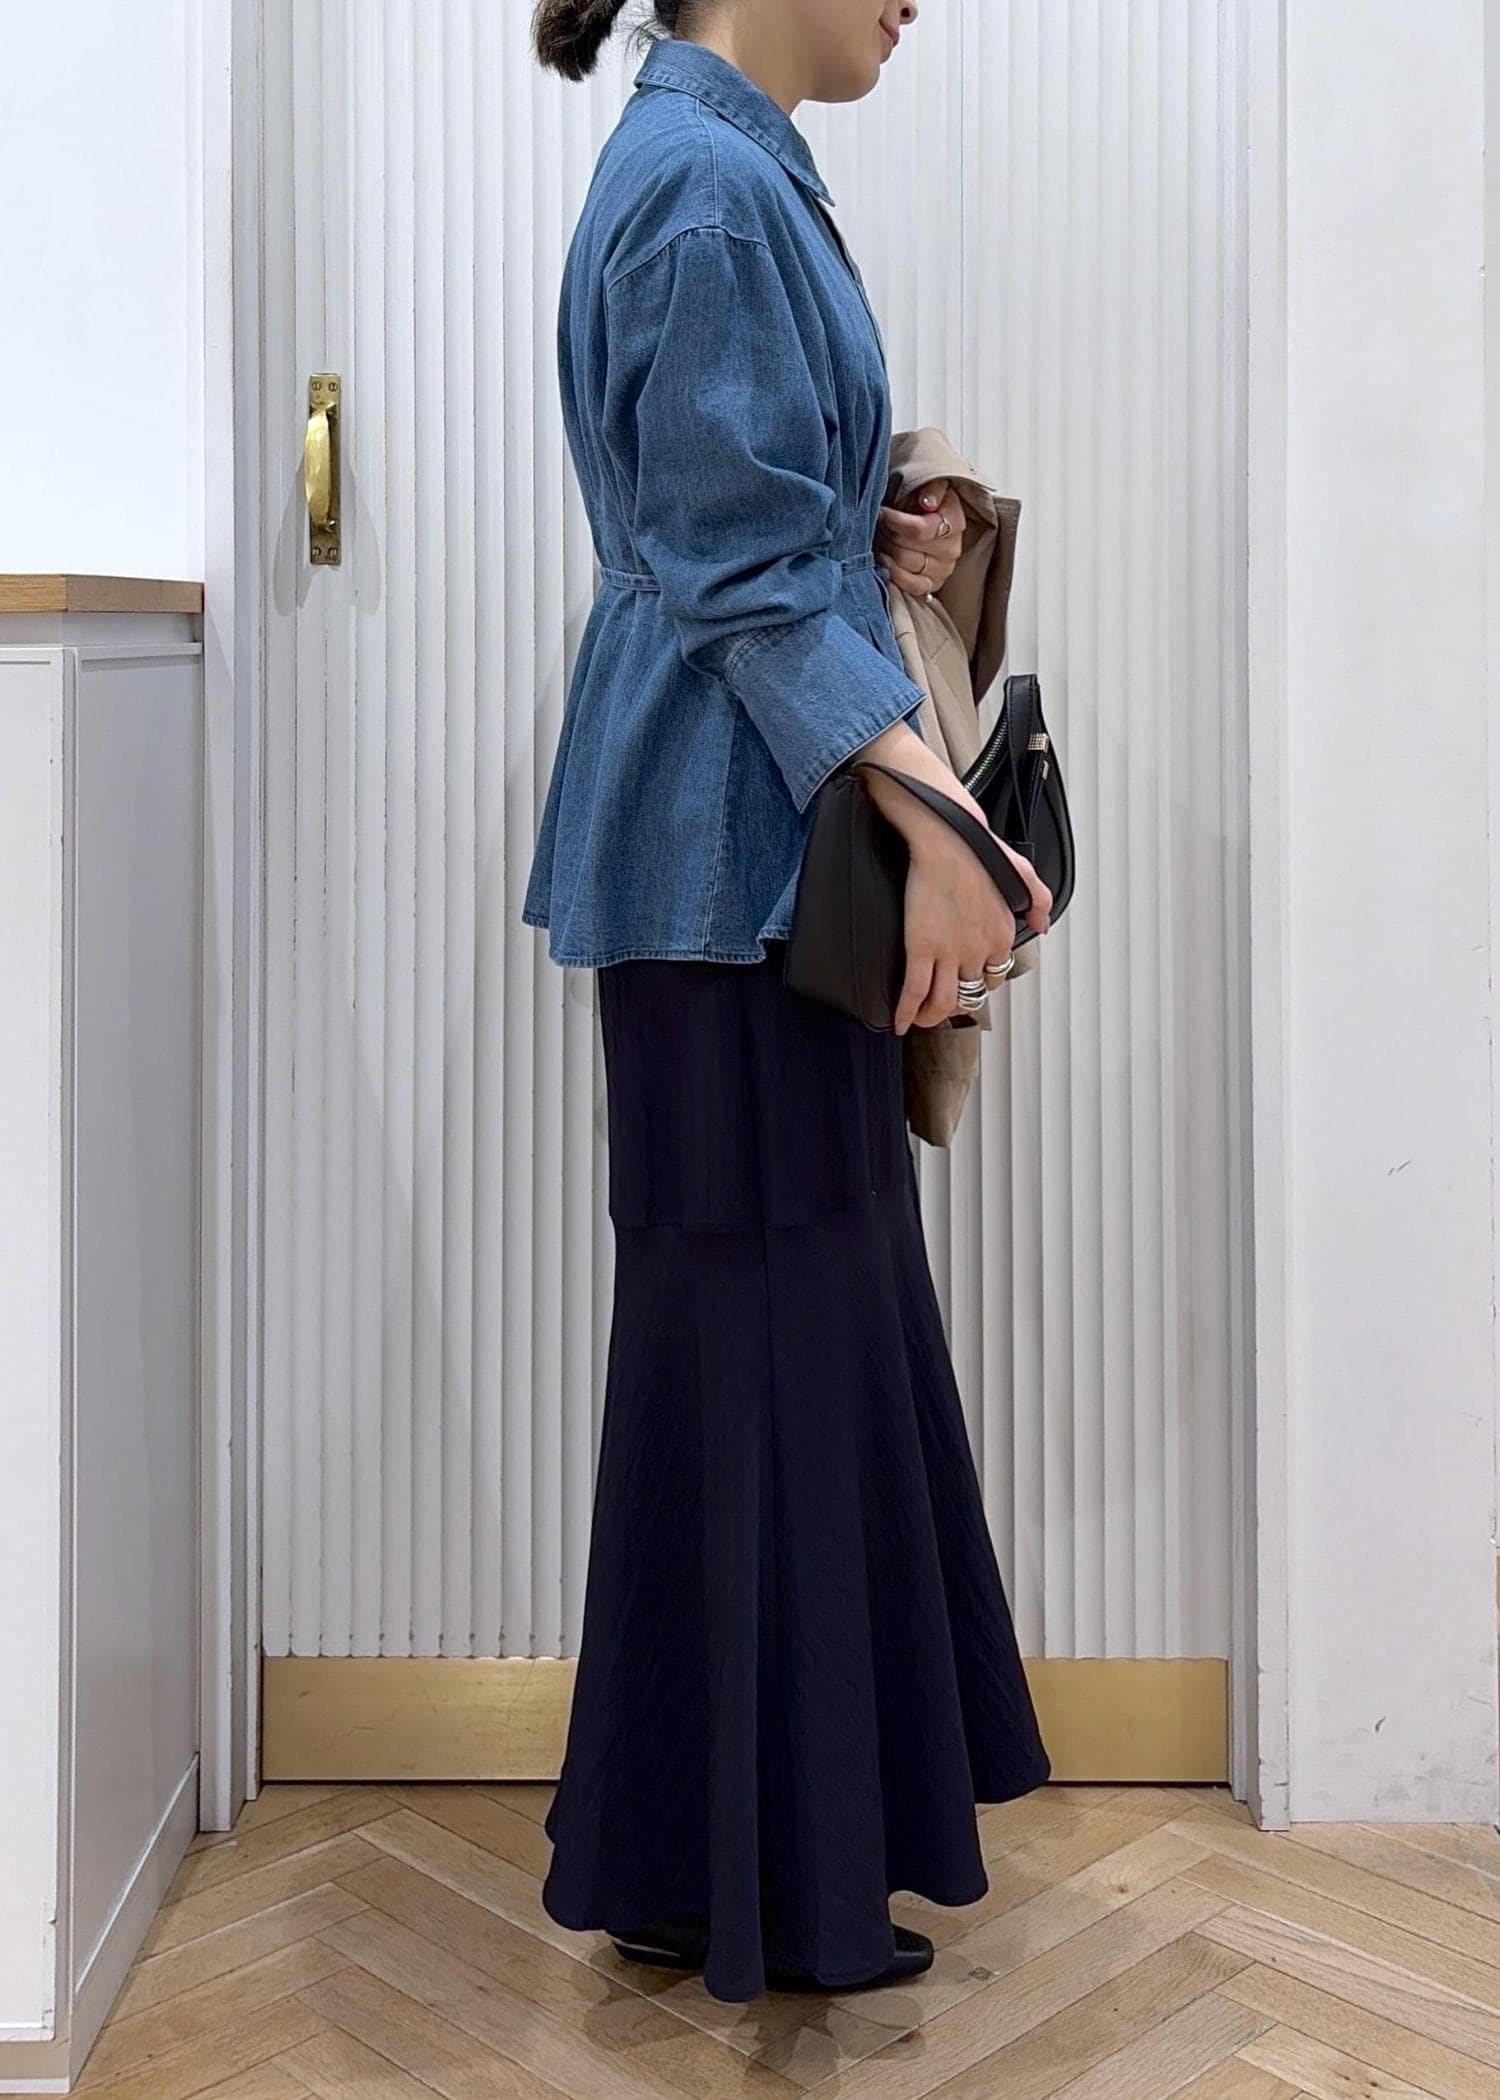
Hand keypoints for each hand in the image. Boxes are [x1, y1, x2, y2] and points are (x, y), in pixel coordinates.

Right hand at [850, 722, 1052, 1032]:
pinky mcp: (920, 949)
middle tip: (943, 1003)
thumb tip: (1042, 927)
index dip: (979, 981)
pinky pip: (914, 991)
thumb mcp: (1024, 873)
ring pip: (943, 1002)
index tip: (966, 980)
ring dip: (932, 1017)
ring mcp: (948, 953)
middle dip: (957, 1002)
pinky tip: (900, 1023)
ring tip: (922, 1020)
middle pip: (969, 992)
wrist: (946, 839)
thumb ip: (1038, 901)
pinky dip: (906, 1013)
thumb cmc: (978, 850)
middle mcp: (978, 950)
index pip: (994, 975)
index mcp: (1000, 936)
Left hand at [875, 477, 965, 598]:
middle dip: (887, 534)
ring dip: (885, 551)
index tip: (881, 512)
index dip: (895, 521)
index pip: (920, 529)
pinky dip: (893, 574)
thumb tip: (927, 502)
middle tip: (877, 524)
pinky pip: (911, 586)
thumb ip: (933, 488)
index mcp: (954, 522)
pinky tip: (883, 560)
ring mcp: (943, 570)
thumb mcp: (934, 486)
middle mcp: (951, 549)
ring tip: (880, 537)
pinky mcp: (933, 585)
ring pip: (905, 565)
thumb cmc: (927, 501)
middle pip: (907, 548)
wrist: (933, 520)